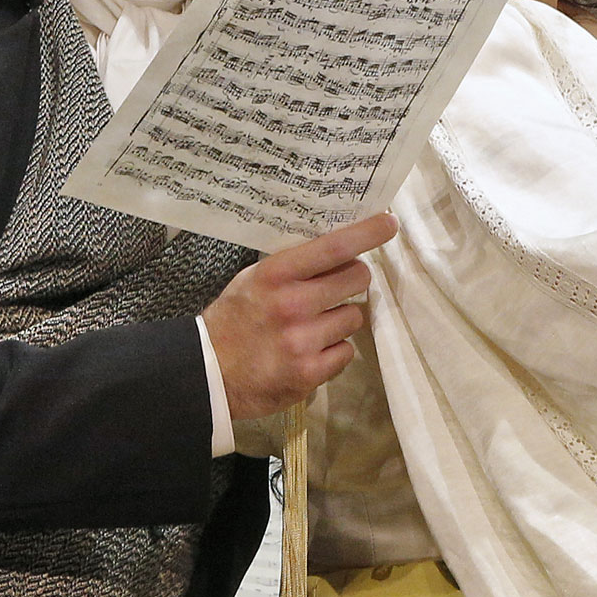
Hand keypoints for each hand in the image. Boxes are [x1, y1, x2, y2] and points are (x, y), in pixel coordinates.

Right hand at [202, 213, 396, 418]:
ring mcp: (303, 341)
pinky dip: (334, 351)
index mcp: (276, 274)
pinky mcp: (310, 373)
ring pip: (354, 317)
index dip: (367, 232)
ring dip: (340, 319)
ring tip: (314, 326)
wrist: (207, 373)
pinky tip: (311, 351)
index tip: (389, 223)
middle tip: (335, 288)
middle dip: (352, 279)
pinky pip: (347, 351)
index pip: (333, 246)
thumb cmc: (234, 319)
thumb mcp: (254, 279)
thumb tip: (341, 248)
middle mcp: (292, 304)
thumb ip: (294, 266)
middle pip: (357, 278)